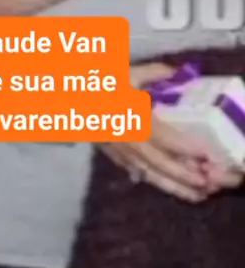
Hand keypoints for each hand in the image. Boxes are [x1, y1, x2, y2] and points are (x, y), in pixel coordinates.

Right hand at [100, 63, 244, 201]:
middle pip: (159, 163)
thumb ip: (151, 72)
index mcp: (132, 119)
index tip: (203, 155)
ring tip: (192, 195)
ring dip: (171, 186)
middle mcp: (127, 140)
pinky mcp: (108, 153)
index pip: (165, 138)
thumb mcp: (124, 72)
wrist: (62, 98)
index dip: (185, 148)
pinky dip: (150, 179)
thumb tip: (173, 72)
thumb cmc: (93, 84)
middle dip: (183, 176)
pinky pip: (133, 170)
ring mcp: (117, 150)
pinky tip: (160, 183)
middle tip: (205, 184)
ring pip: (147, 173)